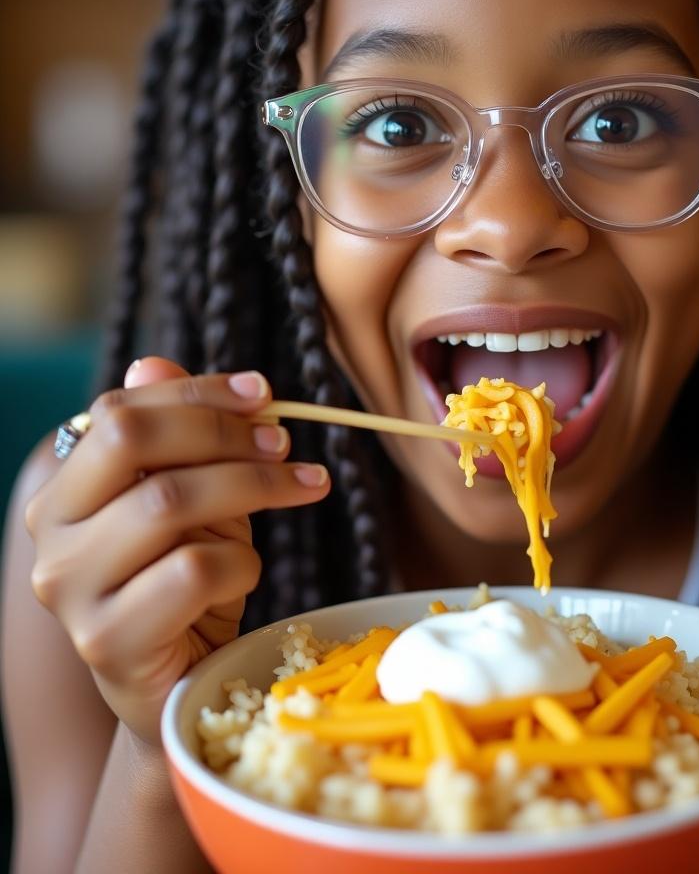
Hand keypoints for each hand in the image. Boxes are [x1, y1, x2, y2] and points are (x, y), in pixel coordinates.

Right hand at [25, 357, 331, 744]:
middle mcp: (52, 535)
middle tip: (285, 443)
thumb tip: (150, 361)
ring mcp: (71, 591)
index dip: (197, 393)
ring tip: (299, 489)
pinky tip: (250, 570)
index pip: (119, 413)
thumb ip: (178, 437)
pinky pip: (192, 571)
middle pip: (133, 443)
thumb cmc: (192, 582)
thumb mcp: (196, 499)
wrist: (184, 683)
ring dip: (252, 488)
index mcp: (66, 490)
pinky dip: (242, 561)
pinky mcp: (108, 641)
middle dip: (224, 433)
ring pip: (168, 502)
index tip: (265, 393)